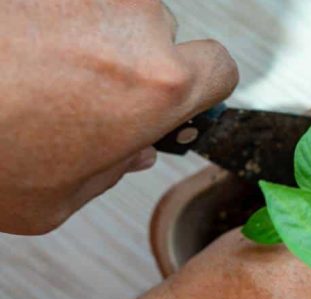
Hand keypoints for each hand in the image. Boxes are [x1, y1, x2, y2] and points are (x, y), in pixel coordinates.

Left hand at [0, 1, 237, 234]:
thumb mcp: (54, 200)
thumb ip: (113, 173)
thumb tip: (131, 150)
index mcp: (157, 86)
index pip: (222, 69)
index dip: (204, 87)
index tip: (181, 97)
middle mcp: (135, 24)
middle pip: (164, 36)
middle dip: (134, 63)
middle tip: (84, 95)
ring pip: (113, 12)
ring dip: (89, 36)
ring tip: (35, 70)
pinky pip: (71, 3)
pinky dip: (51, 19)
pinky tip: (17, 50)